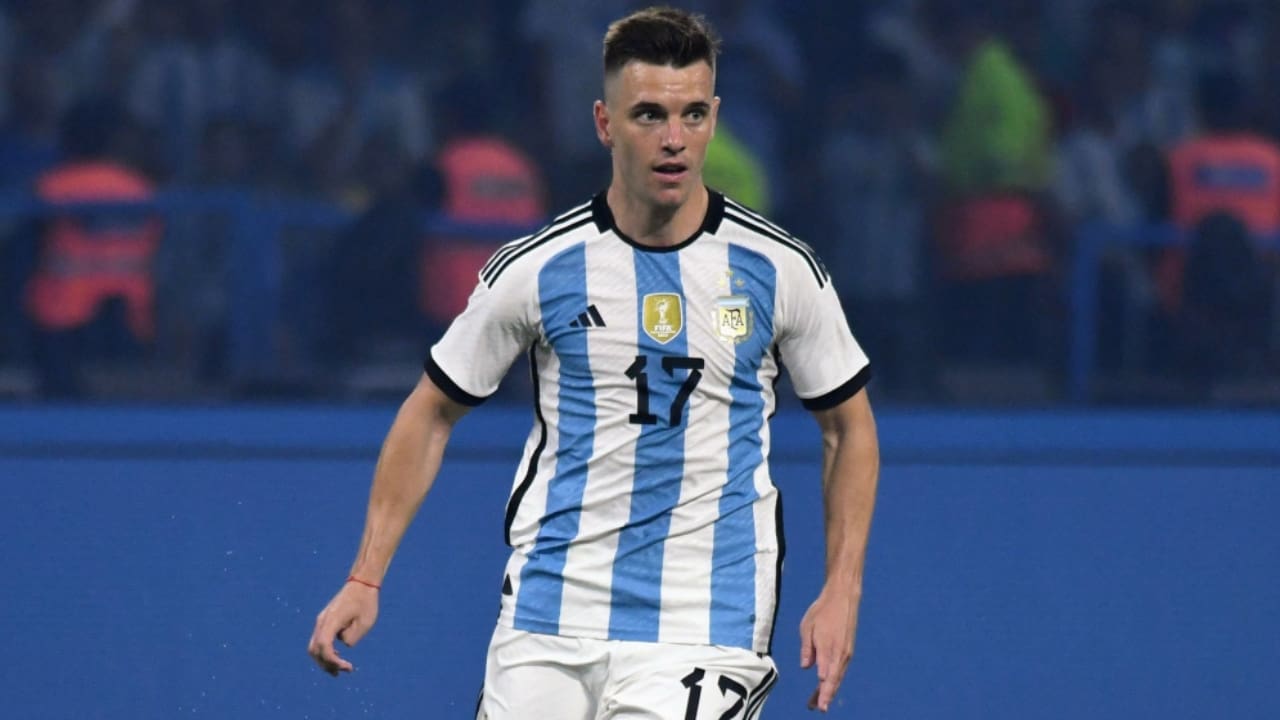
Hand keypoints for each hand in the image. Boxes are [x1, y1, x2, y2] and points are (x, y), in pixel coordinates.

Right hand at [307, 582, 379, 675]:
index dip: (332, 661)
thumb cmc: (366, 602)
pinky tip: (337, 656)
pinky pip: (319, 640)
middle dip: (326, 664)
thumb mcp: (365, 623)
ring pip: (314, 646)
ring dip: (324, 660)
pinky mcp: (325, 620)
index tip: (347, 667)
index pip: (323, 647)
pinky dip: (325, 651)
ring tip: (338, 670)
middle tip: (342, 672)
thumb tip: (342, 645)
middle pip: (314, 649)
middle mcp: (322, 621)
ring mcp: (322, 620)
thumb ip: (352, 637)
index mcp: (331, 620)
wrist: (362, 583)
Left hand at [799, 587, 860, 711]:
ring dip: (830, 690)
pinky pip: (841, 669)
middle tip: (818, 709)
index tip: (820, 705)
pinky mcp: (848, 650)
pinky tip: (826, 686)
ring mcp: (846, 653)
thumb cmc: (822, 610)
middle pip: (834, 680)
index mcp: (829, 648)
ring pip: (838, 676)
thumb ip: (807, 648)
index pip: (826, 676)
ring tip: (819, 702)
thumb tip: (806, 667)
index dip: (823, 692)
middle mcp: (841, 653)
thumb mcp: (807, 627)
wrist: (843, 598)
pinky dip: (834, 680)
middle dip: (826, 696)